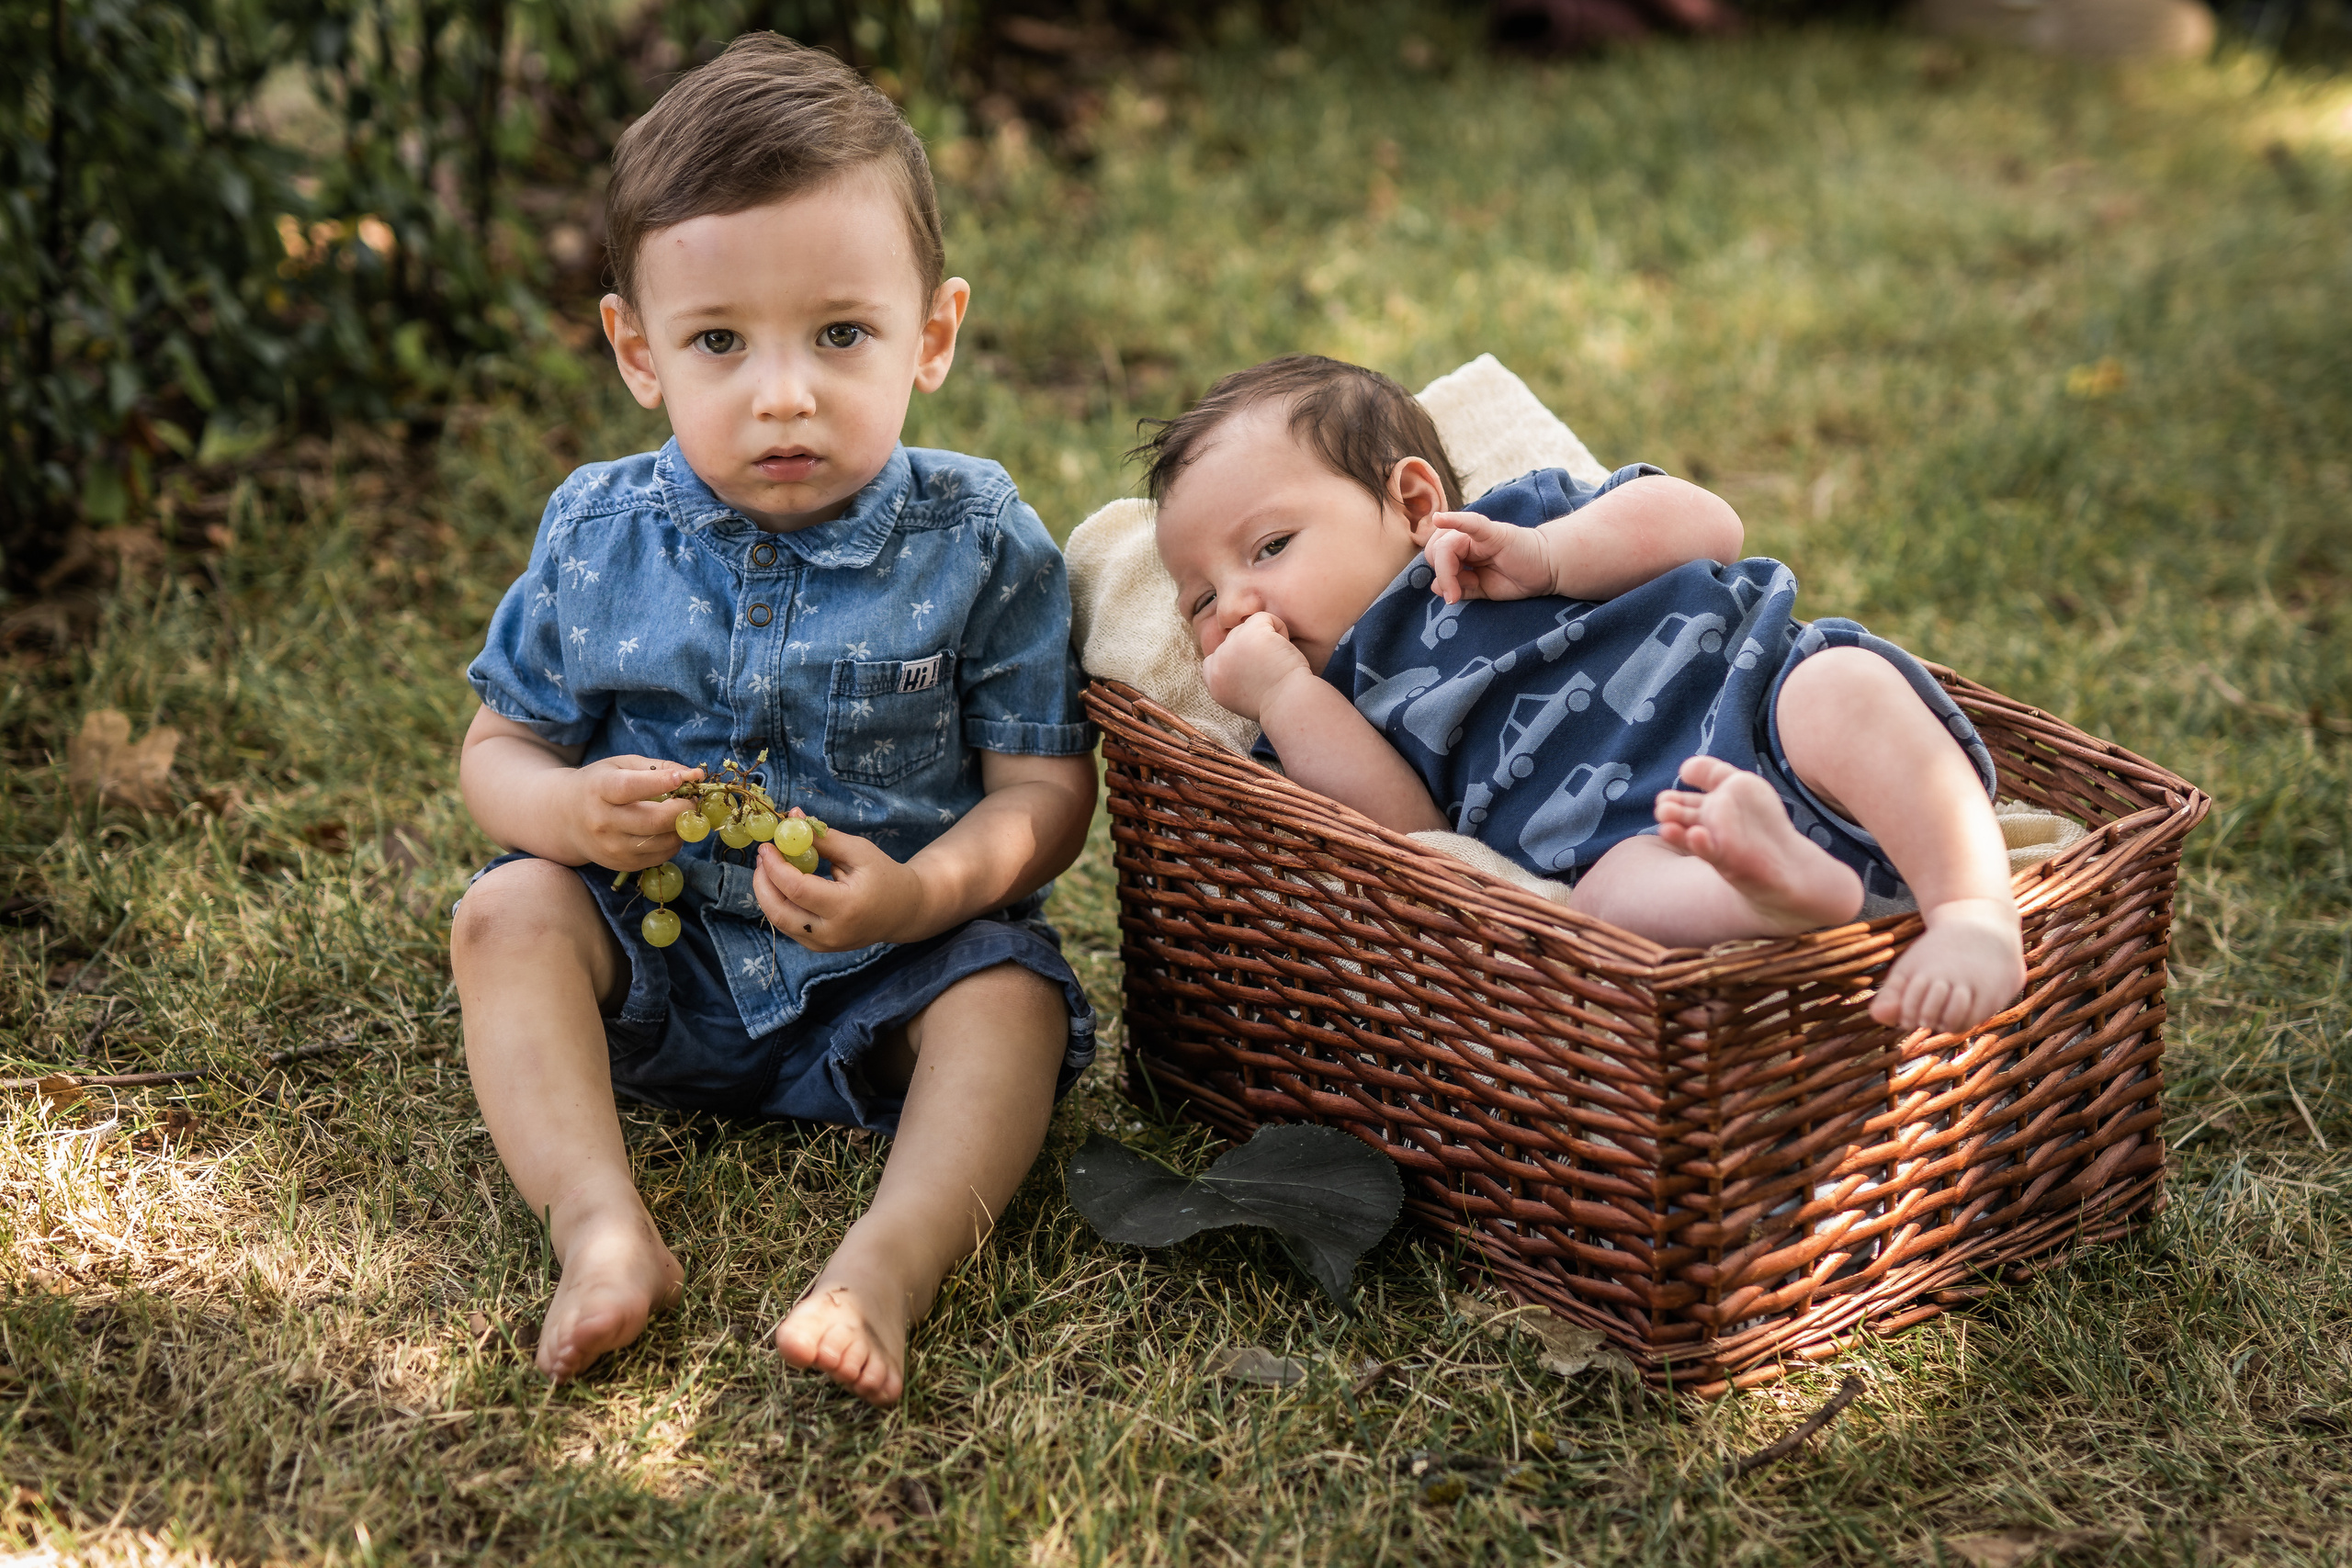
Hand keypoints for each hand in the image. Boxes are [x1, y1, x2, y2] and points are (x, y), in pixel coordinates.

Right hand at [561, 755, 703, 870]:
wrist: (566, 818)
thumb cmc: (600, 785)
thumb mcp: (621, 766)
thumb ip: (658, 767)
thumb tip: (695, 776)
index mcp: (599, 790)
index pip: (629, 788)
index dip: (659, 783)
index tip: (681, 779)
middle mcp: (603, 821)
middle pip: (653, 820)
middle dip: (682, 809)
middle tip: (691, 800)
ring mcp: (612, 847)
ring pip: (663, 841)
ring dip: (682, 827)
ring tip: (679, 813)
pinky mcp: (622, 864)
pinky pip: (661, 855)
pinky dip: (673, 841)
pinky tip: (665, 829)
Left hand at [752, 825, 930, 951]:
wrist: (904, 911)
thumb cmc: (885, 875)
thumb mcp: (859, 851)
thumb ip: (824, 838)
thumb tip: (792, 817)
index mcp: (846, 907)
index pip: (797, 889)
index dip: (776, 866)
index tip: (767, 846)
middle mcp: (832, 932)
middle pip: (779, 912)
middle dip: (763, 882)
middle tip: (763, 856)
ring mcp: (824, 944)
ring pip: (779, 921)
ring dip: (768, 892)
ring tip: (770, 866)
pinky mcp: (819, 947)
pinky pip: (789, 925)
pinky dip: (780, 903)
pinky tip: (783, 883)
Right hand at [1201, 611, 1311, 719]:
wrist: (1290, 705)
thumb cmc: (1277, 703)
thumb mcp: (1243, 696)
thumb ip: (1233, 676)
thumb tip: (1239, 654)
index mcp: (1214, 681)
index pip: (1217, 655)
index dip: (1239, 656)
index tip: (1256, 673)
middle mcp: (1217, 663)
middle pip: (1235, 638)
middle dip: (1255, 649)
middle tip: (1271, 672)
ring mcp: (1231, 646)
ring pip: (1250, 626)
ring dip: (1268, 640)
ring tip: (1277, 662)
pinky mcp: (1250, 633)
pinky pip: (1266, 617)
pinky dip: (1281, 630)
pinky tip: (1284, 651)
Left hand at [1424, 510, 1555, 602]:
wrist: (1546, 569)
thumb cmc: (1516, 576)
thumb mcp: (1483, 589)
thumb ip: (1461, 587)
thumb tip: (1434, 586)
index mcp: (1462, 550)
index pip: (1435, 557)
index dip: (1439, 577)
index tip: (1452, 597)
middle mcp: (1466, 539)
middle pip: (1435, 550)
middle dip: (1442, 574)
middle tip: (1457, 592)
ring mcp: (1478, 535)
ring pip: (1446, 545)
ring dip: (1448, 571)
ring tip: (1466, 587)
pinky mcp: (1494, 533)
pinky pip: (1471, 524)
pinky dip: (1454, 520)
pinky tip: (1439, 518)